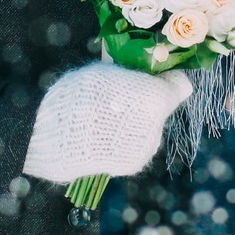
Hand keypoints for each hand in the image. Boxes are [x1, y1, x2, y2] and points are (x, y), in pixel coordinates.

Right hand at [21, 62, 194, 183]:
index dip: (166, 79)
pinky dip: (125, 138)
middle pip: (161, 106)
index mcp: (156, 98)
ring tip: (104, 118)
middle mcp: (159, 125)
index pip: (179, 85)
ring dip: (135, 120)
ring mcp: (147, 147)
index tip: (152, 76)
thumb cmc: (78, 97)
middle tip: (117, 96)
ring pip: (150, 126)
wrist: (55, 140)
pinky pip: (136, 143)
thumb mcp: (104, 73)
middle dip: (146, 100)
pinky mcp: (134, 163)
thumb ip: (130, 73)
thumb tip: (141, 70)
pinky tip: (103, 135)